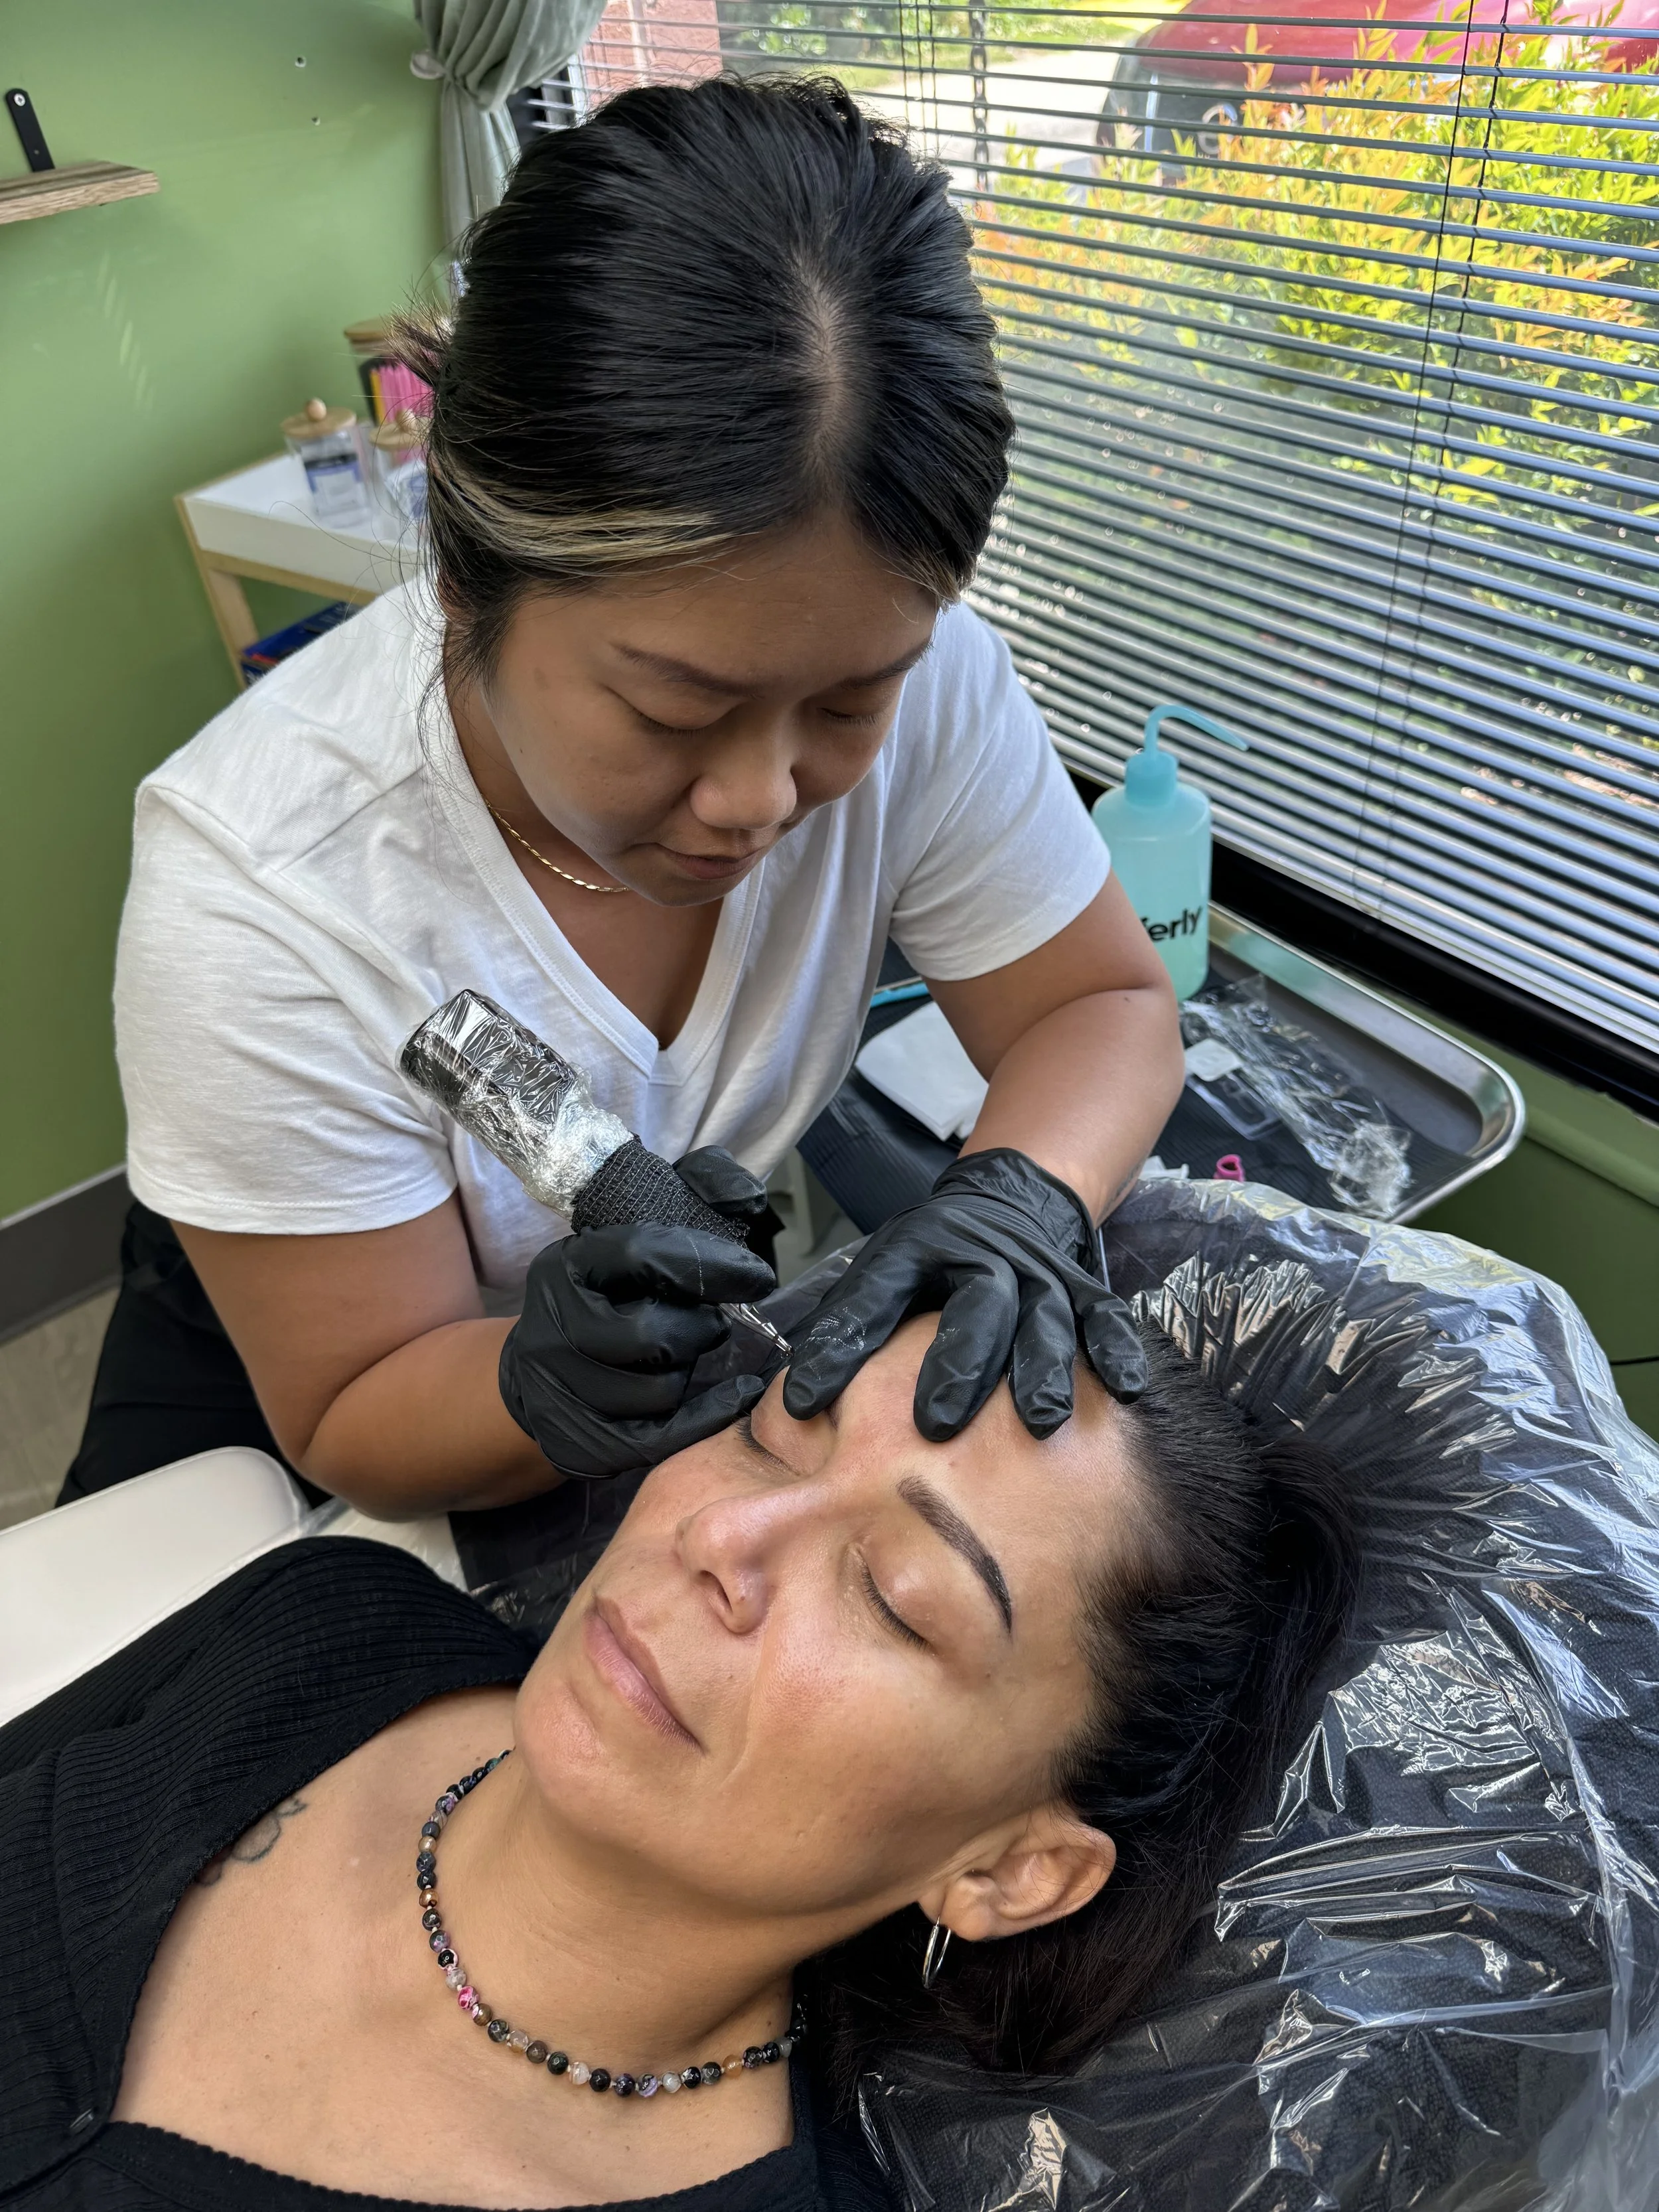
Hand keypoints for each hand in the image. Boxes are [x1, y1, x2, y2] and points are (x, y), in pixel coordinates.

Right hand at [500, 1148, 777, 1479]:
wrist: (541, 1367)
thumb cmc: (610, 1294)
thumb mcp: (637, 1232)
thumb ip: (695, 1193)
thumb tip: (746, 1196)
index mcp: (569, 1264)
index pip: (643, 1255)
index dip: (710, 1265)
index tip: (756, 1277)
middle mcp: (554, 1326)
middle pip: (653, 1336)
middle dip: (701, 1330)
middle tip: (714, 1324)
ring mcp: (558, 1387)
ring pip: (658, 1391)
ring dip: (693, 1374)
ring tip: (691, 1356)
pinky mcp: (575, 1439)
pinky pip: (655, 1439)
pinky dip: (703, 1419)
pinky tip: (732, 1398)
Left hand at [782, 1148, 1144, 1440]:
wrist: (1009, 1202)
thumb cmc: (932, 1255)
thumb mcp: (882, 1270)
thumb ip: (848, 1326)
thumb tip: (800, 1402)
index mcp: (922, 1248)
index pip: (879, 1293)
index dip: (846, 1344)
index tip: (810, 1402)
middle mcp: (987, 1257)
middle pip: (978, 1308)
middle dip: (960, 1366)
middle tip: (937, 1426)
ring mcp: (1041, 1273)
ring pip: (1045, 1318)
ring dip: (1044, 1370)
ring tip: (1040, 1423)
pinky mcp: (1080, 1290)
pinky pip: (1104, 1316)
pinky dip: (1116, 1349)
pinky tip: (1126, 1390)